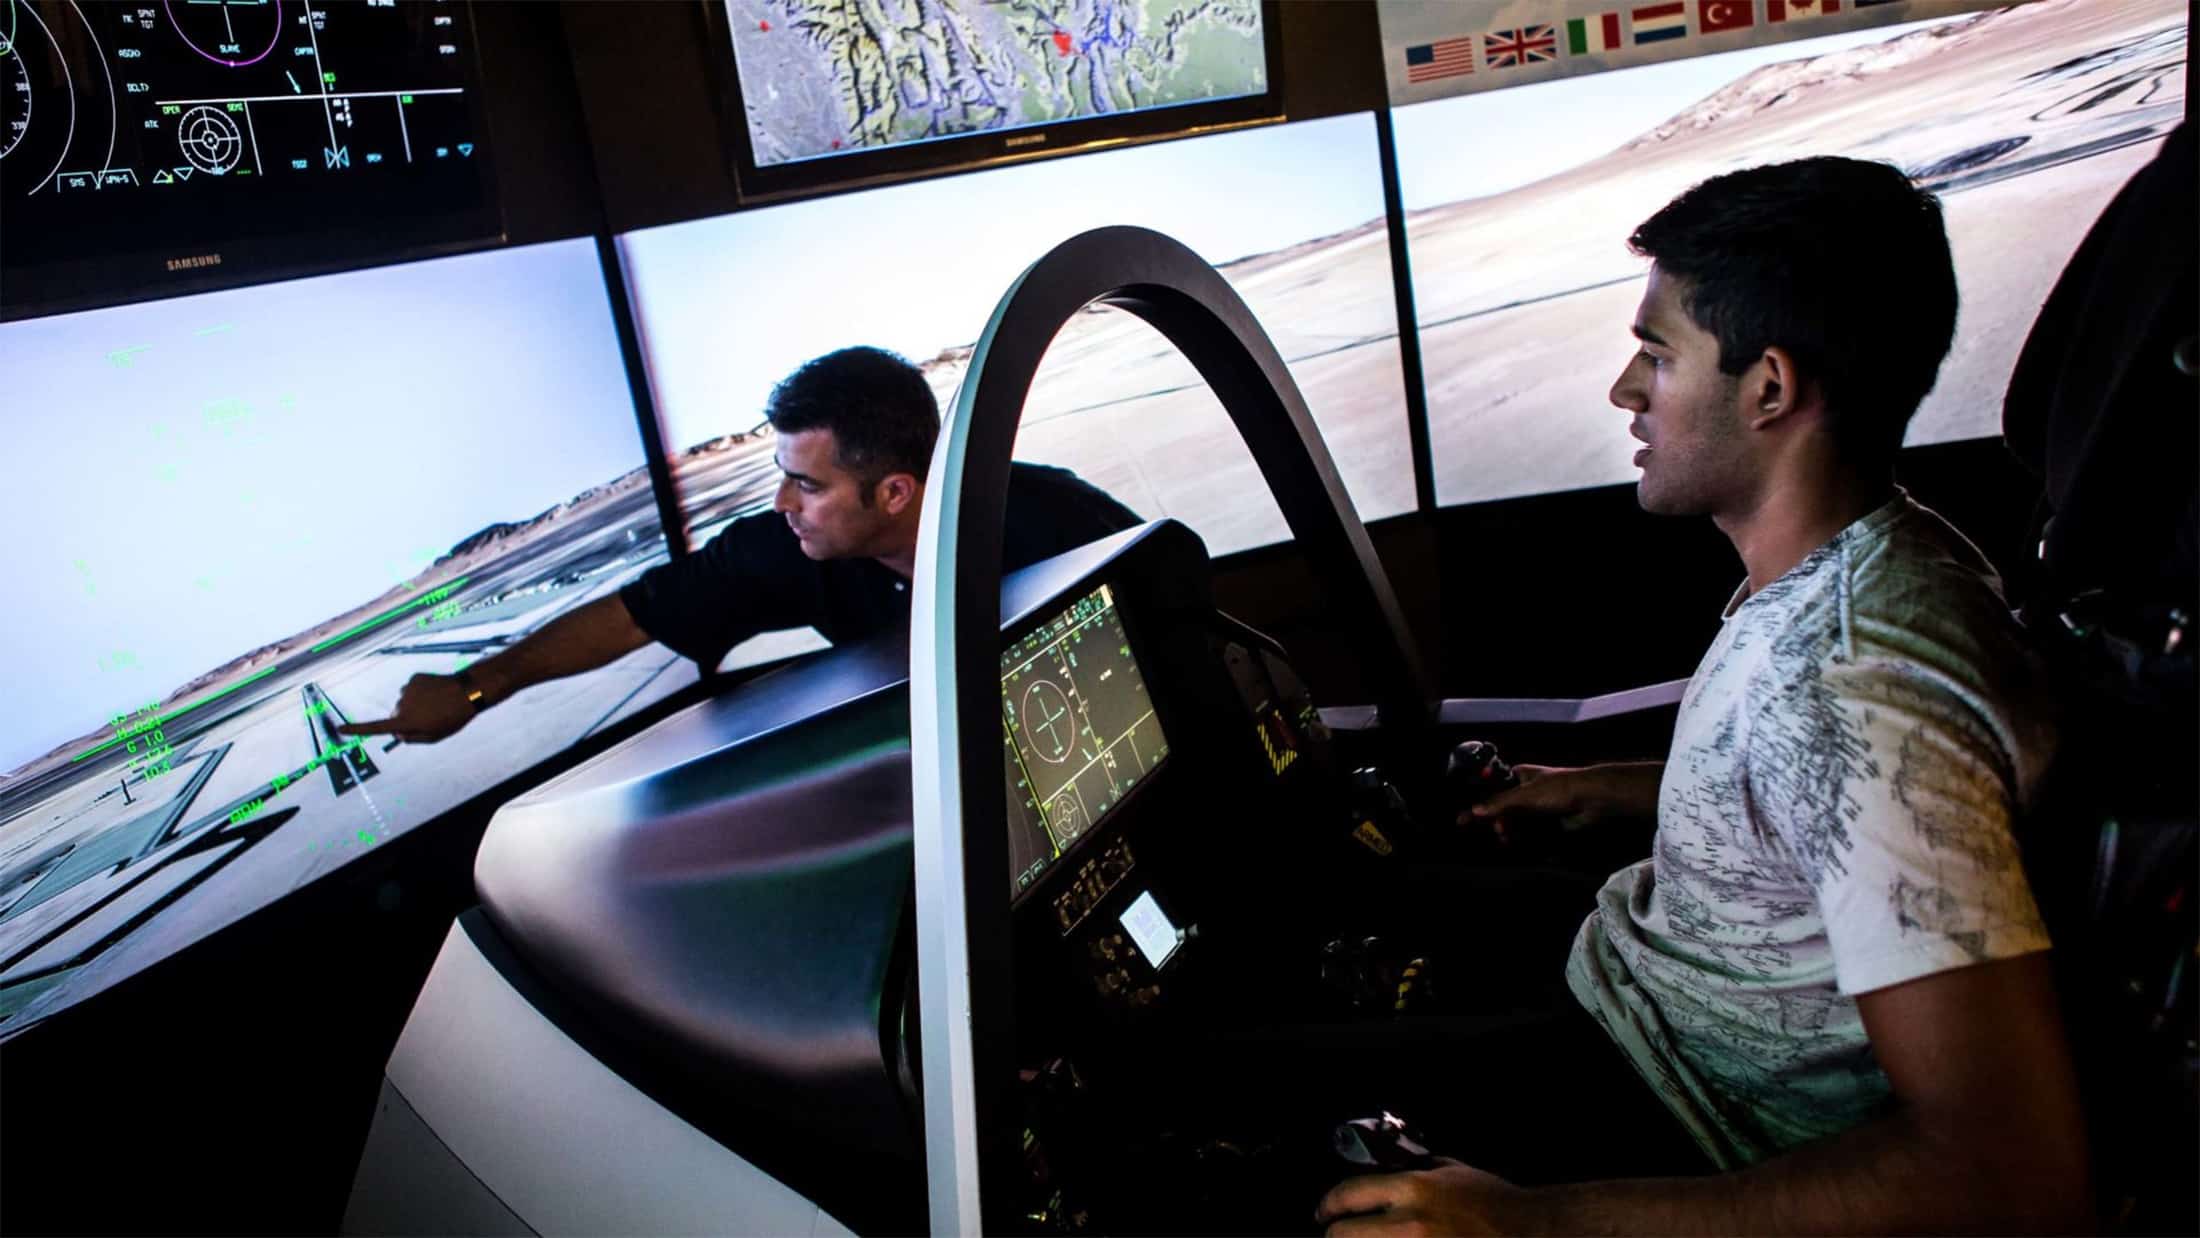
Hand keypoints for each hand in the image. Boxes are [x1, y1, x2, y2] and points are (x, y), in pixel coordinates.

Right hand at [337, 673, 478, 743]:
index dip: (356, 730)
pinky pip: (412, 689)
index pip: (375, 728)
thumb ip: (412, 738)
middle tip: (432, 717)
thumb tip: (397, 733)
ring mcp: (406, 690)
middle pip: (396, 716)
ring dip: (417, 704)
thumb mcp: (434, 736)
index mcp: (405, 722)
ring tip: (437, 704)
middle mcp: (401, 706)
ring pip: (405, 702)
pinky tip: (436, 693)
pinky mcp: (414, 679)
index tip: (340, 728)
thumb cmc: (452, 718)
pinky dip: (421, 692)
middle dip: (409, 718)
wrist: (468, 691)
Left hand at [1316, 1159, 1530, 1236]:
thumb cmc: (1493, 1202)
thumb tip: (1381, 1173)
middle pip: (1344, 1235)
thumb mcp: (1450, 1172)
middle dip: (1336, 1234)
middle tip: (1337, 1233)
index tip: (1324, 1212)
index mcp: (1413, 1189)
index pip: (1349, 1194)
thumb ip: (1414, 1171)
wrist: (1531, 1232)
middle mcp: (1410, 1223)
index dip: (1328, 1204)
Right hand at [1461, 762, 1657, 841]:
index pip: (1492, 788)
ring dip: (1508, 830)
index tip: (1466, 818)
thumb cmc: (1558, 788)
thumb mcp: (1524, 795)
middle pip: (1503, 807)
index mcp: (1518, 775)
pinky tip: (1517, 842)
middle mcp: (1526, 790)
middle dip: (1496, 820)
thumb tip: (1475, 811)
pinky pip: (1529, 830)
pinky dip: (1522, 836)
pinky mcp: (1548, 820)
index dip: (1480, 802)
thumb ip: (1498, 804)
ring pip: (1515, 821)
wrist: (1592, 799)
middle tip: (1497, 830)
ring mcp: (1538, 806)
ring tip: (1506, 838)